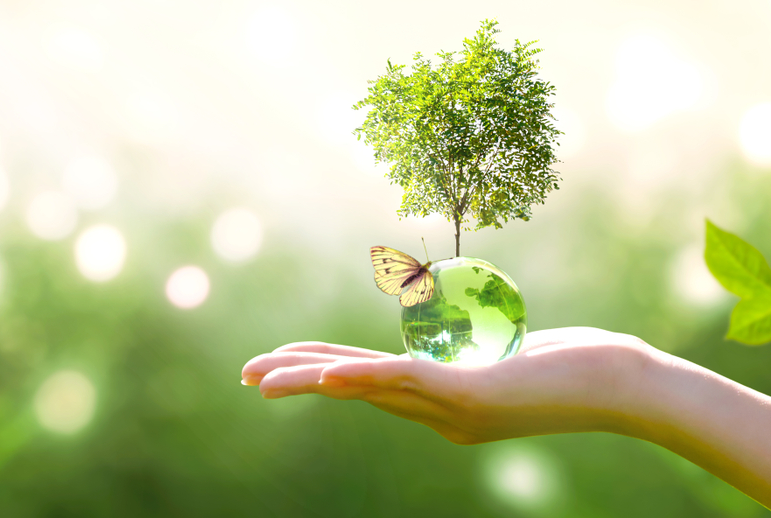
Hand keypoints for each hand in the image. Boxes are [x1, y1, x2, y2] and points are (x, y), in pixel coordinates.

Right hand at [241, 327, 653, 443]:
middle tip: (247, 377)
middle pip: (355, 390)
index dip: (320, 372)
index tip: (281, 364)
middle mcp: (441, 413)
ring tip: (264, 378)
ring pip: (368, 389)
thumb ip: (478, 345)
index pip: (368, 382)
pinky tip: (328, 377)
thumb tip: (455, 331)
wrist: (630, 387)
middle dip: (297, 380)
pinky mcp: (474, 395)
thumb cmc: (583, 364)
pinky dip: (362, 380)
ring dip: (311, 382)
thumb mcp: (516, 351)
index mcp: (443, 402)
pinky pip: (407, 383)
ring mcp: (455, 407)